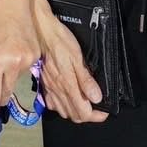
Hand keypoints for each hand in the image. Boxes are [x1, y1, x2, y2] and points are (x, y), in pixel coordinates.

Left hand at [0, 0, 39, 124]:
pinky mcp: (37, 55)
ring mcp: (28, 60)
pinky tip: (13, 51)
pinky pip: (26, 69)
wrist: (11, 3)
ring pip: (16, 80)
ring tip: (2, 59)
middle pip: (6, 93)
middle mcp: (14, 64)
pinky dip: (18, 67)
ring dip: (8, 77)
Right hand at [33, 1, 107, 124]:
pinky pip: (52, 104)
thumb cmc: (60, 40)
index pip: (83, 113)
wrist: (42, 31)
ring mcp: (49, 88)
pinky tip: (67, 98)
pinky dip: (62, 106)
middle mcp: (57, 90)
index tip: (104, 111)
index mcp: (67, 84)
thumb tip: (96, 98)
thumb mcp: (78, 57)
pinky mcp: (44, 84)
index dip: (97, 115)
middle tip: (97, 108)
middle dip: (87, 115)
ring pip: (63, 112)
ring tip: (84, 103)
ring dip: (75, 112)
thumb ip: (86, 80)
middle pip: (74, 116)